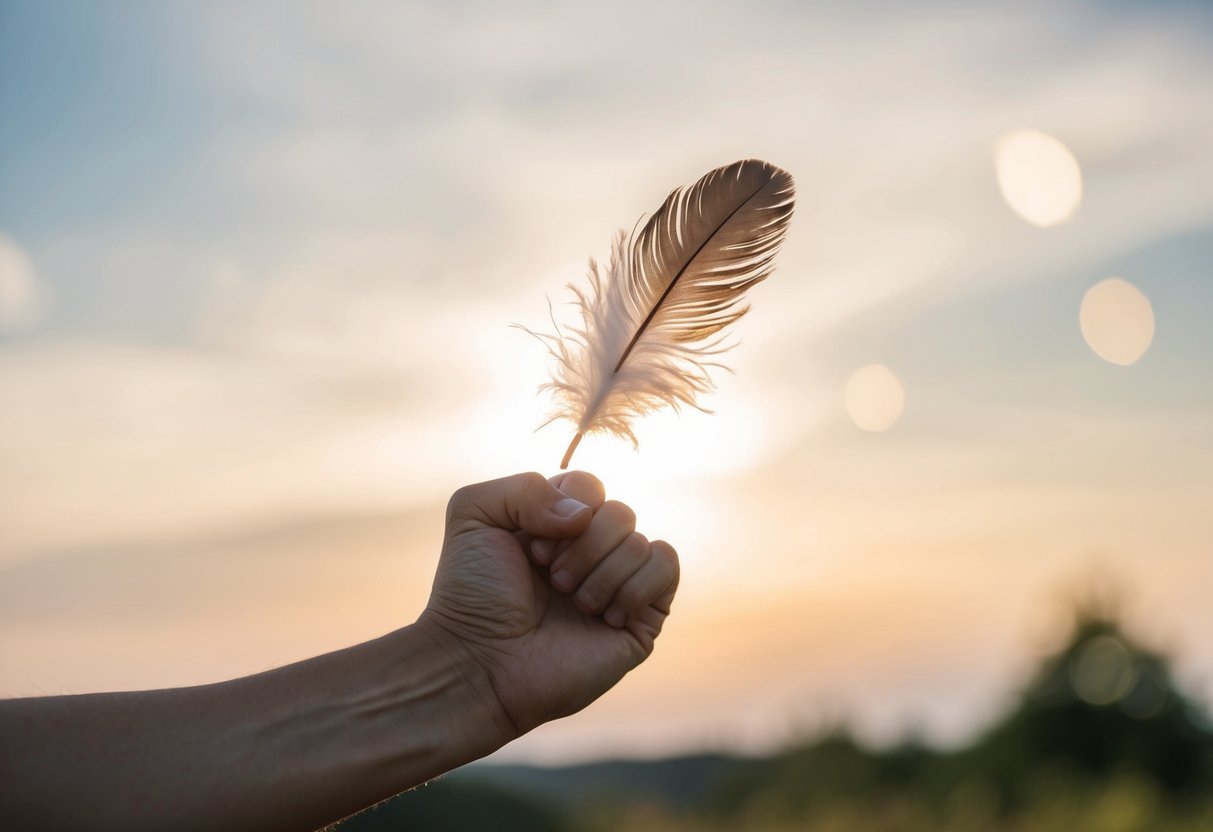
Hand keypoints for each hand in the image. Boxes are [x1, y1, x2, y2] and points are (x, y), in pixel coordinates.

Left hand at [418, 471, 678, 735]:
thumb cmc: (473, 594)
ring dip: (602, 575)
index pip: (590, 486)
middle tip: (552, 581)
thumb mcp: (474, 513)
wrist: (481, 663)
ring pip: (642, 543)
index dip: (565, 511)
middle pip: (620, 513)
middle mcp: (591, 552)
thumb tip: (585, 513)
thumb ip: (525, 487)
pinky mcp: (641, 619)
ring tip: (573, 604)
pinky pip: (668, 567)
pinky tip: (606, 615)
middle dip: (584, 548)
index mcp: (557, 524)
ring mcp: (618, 585)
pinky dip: (636, 585)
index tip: (532, 551)